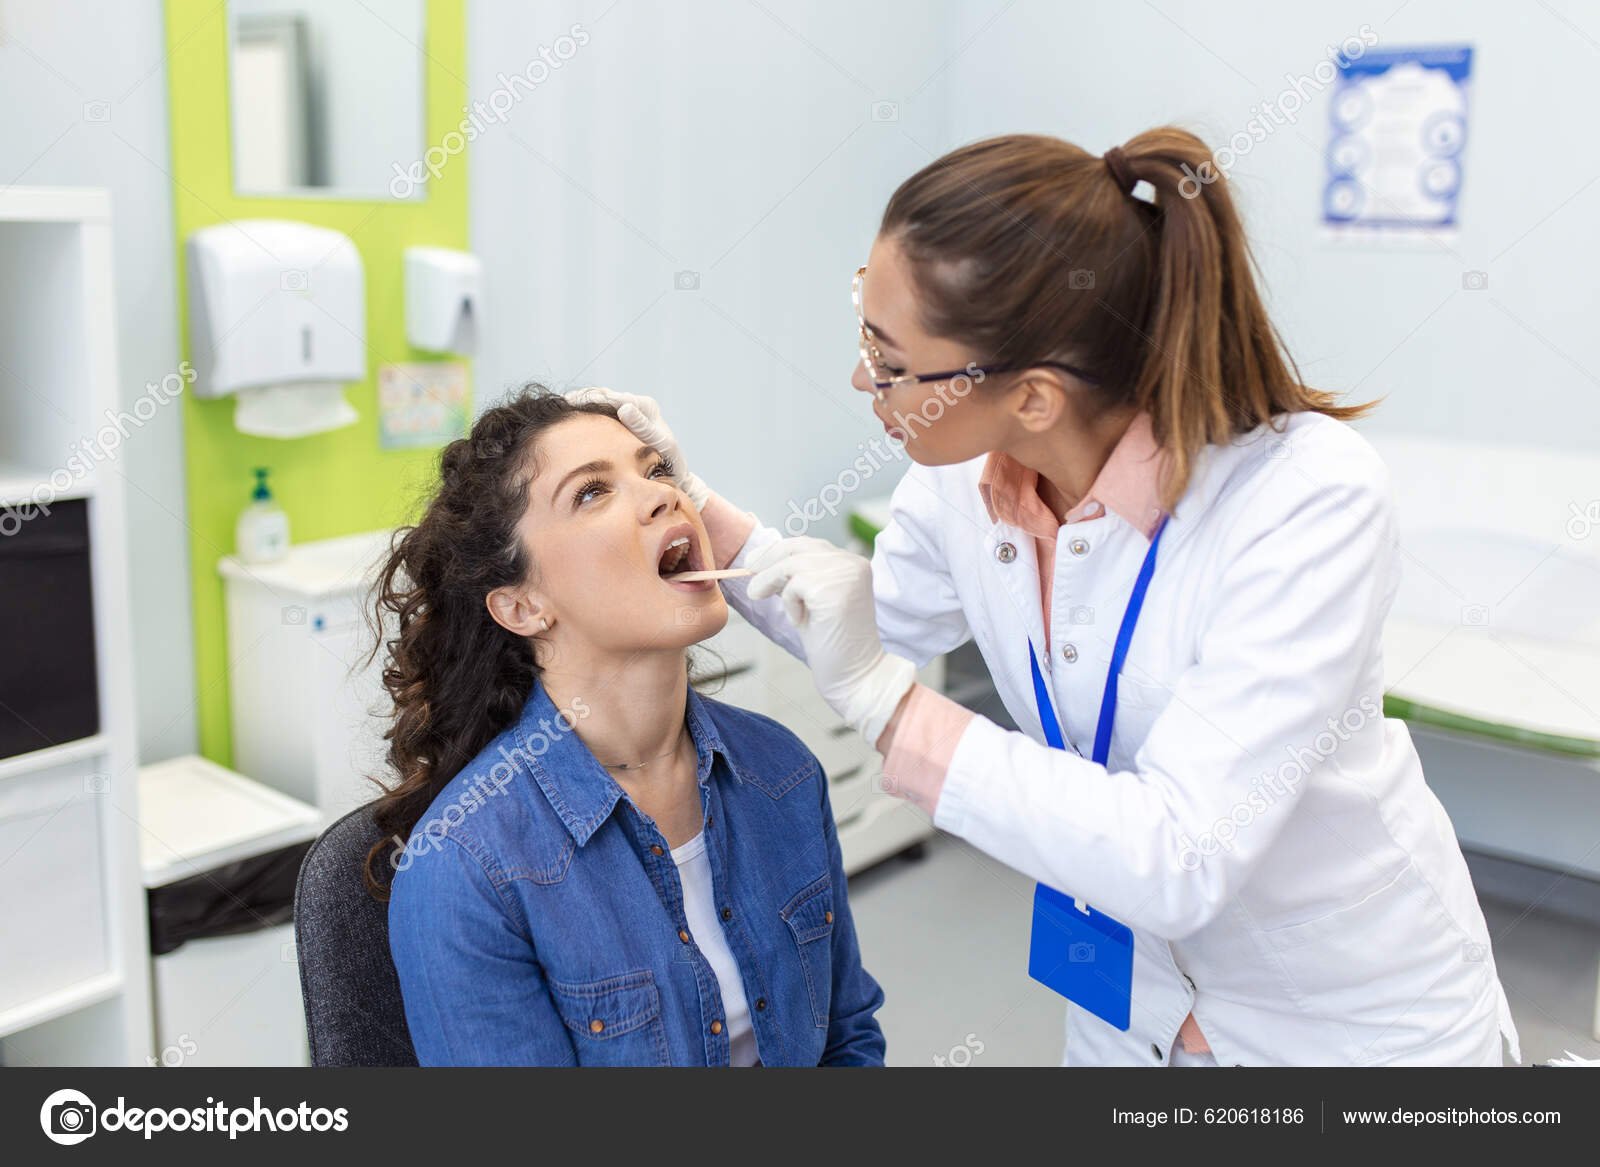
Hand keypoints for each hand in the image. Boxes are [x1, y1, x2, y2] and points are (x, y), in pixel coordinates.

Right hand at [563, 386, 710, 508]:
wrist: (674, 472)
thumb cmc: (669, 462)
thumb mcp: (659, 442)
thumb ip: (643, 426)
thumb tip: (624, 407)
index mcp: (645, 406)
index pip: (612, 397)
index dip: (590, 398)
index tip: (570, 401)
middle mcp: (637, 405)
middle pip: (602, 396)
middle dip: (581, 399)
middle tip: (559, 404)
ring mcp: (629, 414)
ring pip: (598, 405)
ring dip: (580, 407)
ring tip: (559, 411)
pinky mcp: (623, 423)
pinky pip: (600, 416)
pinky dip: (585, 417)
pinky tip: (570, 424)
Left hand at [747, 537, 916, 747]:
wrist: (854, 673)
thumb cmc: (833, 642)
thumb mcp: (811, 601)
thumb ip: (796, 578)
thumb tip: (761, 561)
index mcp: (852, 564)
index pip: (808, 544)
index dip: (777, 551)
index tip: (754, 563)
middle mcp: (852, 563)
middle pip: (797, 547)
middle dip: (767, 561)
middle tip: (750, 579)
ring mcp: (844, 574)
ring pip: (791, 564)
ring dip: (774, 584)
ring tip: (777, 607)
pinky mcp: (833, 590)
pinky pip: (793, 586)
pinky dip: (790, 604)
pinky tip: (802, 622)